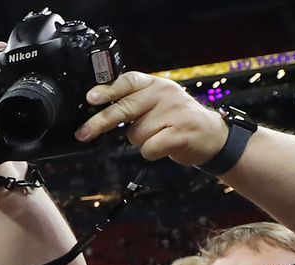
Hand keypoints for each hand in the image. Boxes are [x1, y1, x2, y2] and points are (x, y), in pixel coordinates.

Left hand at [76, 70, 230, 165]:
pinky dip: (151, 153)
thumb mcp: (157, 102)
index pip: (128, 81)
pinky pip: (149, 149)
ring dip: (140, 141)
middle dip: (100, 123)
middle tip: (83, 133)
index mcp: (155, 84)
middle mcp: (164, 94)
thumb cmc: (176, 119)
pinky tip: (164, 146)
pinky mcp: (180, 134)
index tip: (91, 98)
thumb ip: (133, 101)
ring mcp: (174, 113)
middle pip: (125, 108)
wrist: (211, 135)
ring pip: (135, 134)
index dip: (108, 90)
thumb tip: (98, 109)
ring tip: (158, 136)